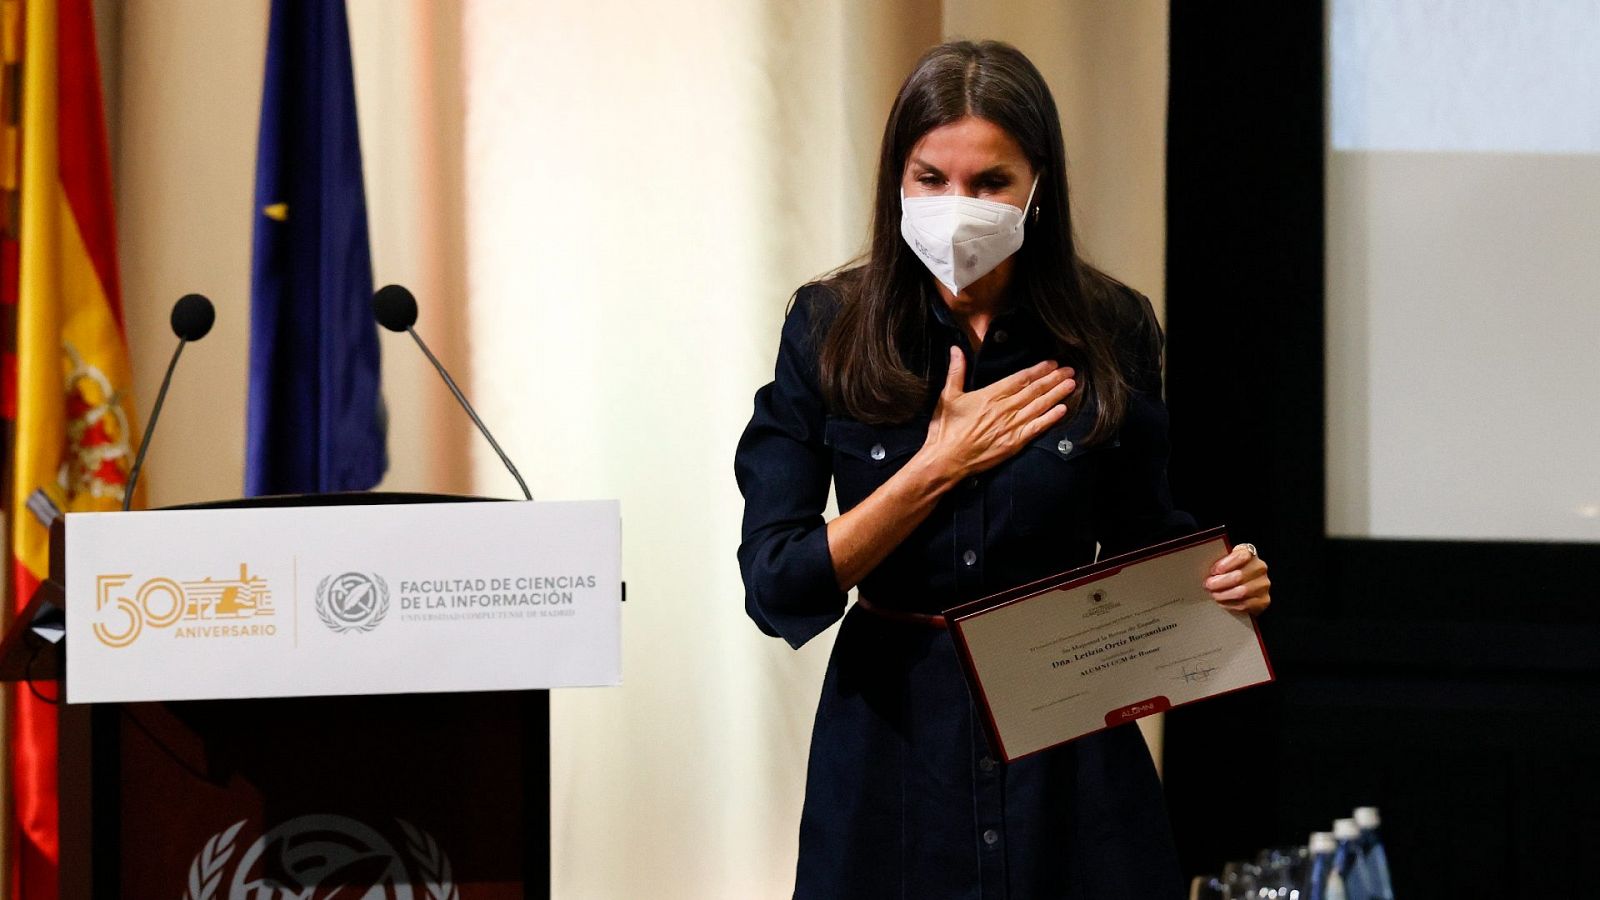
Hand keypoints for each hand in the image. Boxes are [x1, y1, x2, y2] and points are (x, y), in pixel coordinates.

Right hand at [916, 347, 1076, 486]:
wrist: (945, 460)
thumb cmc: (945, 429)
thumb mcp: (948, 396)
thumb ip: (956, 371)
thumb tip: (955, 349)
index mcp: (989, 395)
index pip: (1020, 378)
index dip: (1038, 370)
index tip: (1052, 363)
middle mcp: (1004, 409)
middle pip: (1034, 390)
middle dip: (1054, 379)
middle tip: (1070, 369)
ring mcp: (1011, 426)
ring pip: (1039, 406)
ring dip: (1057, 394)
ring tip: (1072, 384)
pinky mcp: (1014, 443)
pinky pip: (1037, 428)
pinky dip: (1051, 418)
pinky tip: (1063, 410)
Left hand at [1204, 544, 1269, 614]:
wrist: (1247, 587)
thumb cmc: (1230, 571)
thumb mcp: (1225, 561)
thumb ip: (1219, 562)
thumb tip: (1204, 569)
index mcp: (1250, 553)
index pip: (1241, 556)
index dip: (1225, 564)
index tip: (1214, 571)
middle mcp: (1260, 567)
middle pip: (1238, 576)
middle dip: (1220, 582)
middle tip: (1209, 585)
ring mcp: (1263, 584)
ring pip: (1241, 592)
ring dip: (1223, 595)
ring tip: (1214, 594)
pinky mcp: (1264, 600)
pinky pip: (1245, 605)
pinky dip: (1230, 604)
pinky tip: (1222, 602)